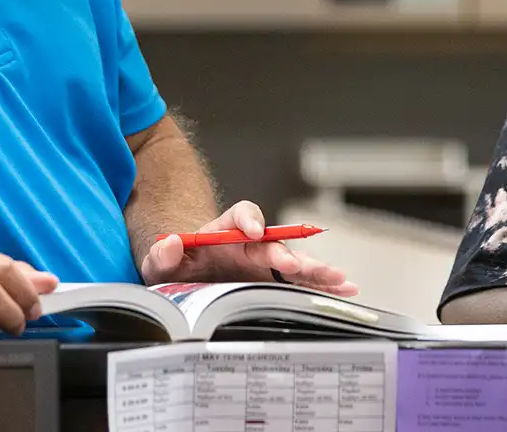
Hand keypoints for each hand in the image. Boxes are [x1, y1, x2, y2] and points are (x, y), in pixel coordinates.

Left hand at [137, 201, 357, 296]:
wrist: (188, 277)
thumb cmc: (178, 266)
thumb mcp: (160, 261)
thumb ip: (162, 253)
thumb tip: (173, 243)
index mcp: (224, 232)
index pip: (239, 215)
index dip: (248, 220)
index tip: (252, 231)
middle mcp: (251, 244)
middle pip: (274, 242)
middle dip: (286, 253)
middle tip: (294, 266)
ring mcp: (265, 264)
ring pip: (295, 262)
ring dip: (316, 269)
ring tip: (339, 279)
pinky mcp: (274, 283)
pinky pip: (301, 283)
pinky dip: (323, 286)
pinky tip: (346, 290)